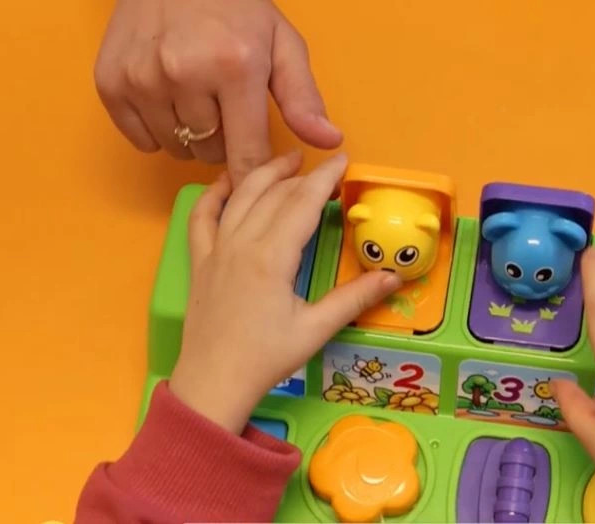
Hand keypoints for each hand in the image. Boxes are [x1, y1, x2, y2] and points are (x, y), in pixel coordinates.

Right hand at [94, 0, 341, 181]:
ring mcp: (142, 80)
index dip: (256, 172)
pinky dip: (157, 129)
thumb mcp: (281, 44)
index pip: (247, 156)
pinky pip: (141, 140)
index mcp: (234, 69)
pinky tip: (168, 98)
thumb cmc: (234, 8)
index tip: (260, 167)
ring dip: (190, 135)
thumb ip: (303, 98)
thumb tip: (329, 141)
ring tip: (197, 96)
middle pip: (211, 154)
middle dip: (225, 139)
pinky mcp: (110, 83)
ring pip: (177, 149)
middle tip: (225, 103)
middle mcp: (184, 75)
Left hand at [169, 152, 400, 433]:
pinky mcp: (200, 261)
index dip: (325, 178)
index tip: (344, 160)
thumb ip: (354, 298)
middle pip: (274, 194)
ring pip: (240, 197)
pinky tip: (227, 182)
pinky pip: (202, 217)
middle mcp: (241, 244)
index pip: (302, 202)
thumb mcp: (315, 329)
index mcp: (271, 257)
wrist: (213, 382)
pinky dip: (214, 194)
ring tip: (286, 160)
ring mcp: (216, 250)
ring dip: (264, 174)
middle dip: (302, 175)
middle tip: (326, 168)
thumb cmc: (265, 359)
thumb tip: (394, 277)